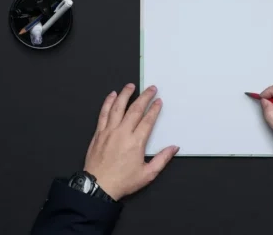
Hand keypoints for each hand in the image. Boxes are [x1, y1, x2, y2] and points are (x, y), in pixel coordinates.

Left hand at [83, 83, 178, 199]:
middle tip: (151, 88)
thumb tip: (174, 148)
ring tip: (131, 86)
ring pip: (118, 107)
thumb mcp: (147, 174)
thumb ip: (162, 159)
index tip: (158, 101)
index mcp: (136, 142)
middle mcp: (123, 133)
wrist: (98, 186)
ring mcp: (109, 131)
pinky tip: (112, 95)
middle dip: (144, 97)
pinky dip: (108, 103)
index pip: (148, 120)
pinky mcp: (99, 133)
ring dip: (125, 94)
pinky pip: (104, 113)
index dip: (154, 109)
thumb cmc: (122, 182)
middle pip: (135, 109)